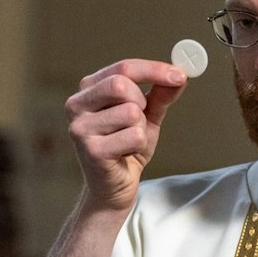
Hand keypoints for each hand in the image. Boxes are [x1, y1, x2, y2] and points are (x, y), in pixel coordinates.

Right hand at [66, 59, 187, 212]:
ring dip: (141, 128)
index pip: (124, 68)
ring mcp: (80, 128)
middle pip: (121, 85)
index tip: (180, 75)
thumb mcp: (147, 116)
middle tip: (141, 120)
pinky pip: (133, 136)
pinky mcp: (91, 150)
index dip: (154, 69)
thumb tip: (180, 75)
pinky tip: (125, 154)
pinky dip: (139, 145)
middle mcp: (77, 104)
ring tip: (128, 141)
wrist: (112, 188)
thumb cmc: (126, 147)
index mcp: (88, 89)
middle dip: (142, 102)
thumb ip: (160, 94)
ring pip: (130, 112)